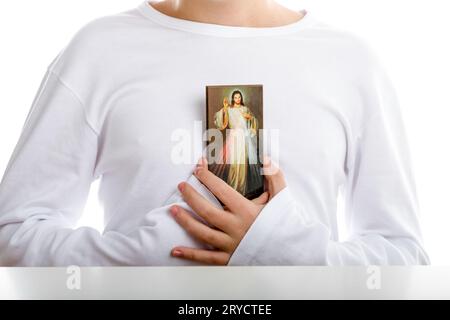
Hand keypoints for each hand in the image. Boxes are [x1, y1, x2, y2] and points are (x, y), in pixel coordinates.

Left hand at [170, 156, 285, 264]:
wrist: (291, 252)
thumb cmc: (285, 223)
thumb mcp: (282, 197)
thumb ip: (274, 176)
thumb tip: (265, 158)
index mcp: (246, 211)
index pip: (221, 191)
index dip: (207, 178)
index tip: (197, 168)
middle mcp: (235, 227)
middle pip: (206, 210)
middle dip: (191, 196)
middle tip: (181, 186)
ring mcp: (231, 244)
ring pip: (202, 232)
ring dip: (186, 221)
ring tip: (173, 210)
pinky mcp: (229, 259)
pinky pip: (207, 257)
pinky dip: (190, 254)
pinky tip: (175, 250)